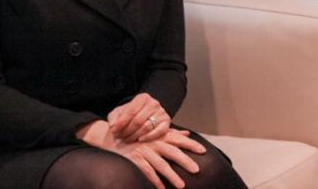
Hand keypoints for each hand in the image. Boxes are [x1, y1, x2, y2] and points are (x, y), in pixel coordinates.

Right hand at [77, 121, 205, 188]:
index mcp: (159, 136)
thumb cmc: (138, 137)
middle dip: (185, 161)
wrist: (114, 138)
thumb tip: (187, 134)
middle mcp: (153, 143)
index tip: (203, 150)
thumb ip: (171, 134)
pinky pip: (146, 172)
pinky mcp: (134, 160)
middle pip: (172, 152)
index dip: (190, 144)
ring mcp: (143, 151)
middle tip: (196, 170)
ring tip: (182, 185)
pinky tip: (162, 188)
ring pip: (160, 165)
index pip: (177, 139)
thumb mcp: (154, 133)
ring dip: (172, 176)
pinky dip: (154, 180)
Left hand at [109, 92, 170, 142]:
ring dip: (134, 136)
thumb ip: (114, 118)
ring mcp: (161, 112)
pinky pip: (159, 131)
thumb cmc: (131, 114)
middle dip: (126, 131)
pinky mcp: (166, 122)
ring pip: (146, 127)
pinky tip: (140, 140)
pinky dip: (149, 137)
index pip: (130, 111)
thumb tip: (113, 126)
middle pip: (138, 121)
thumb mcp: (119, 112)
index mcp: (142, 98)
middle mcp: (153, 103)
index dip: (121, 123)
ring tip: (127, 139)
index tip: (113, 131)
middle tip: (119, 137)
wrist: (144, 114)